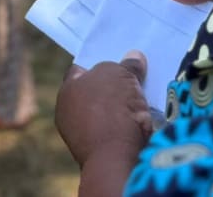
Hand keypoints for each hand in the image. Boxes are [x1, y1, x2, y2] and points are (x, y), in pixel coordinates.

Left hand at [56, 51, 152, 179]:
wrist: (117, 156)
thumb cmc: (110, 108)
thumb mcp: (120, 74)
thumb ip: (126, 65)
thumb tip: (134, 56)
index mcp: (67, 92)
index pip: (79, 71)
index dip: (98, 64)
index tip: (117, 62)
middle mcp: (70, 115)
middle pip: (95, 93)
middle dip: (112, 87)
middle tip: (135, 77)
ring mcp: (85, 138)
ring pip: (108, 115)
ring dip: (123, 109)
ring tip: (145, 99)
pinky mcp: (103, 155)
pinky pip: (118, 133)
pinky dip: (129, 127)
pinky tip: (145, 121)